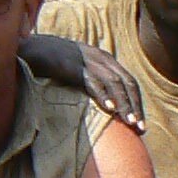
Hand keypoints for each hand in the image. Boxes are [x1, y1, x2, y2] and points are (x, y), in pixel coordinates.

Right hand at [19, 34, 144, 132]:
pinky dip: (103, 96)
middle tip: (140, 128)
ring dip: (124, 104)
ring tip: (129, 123)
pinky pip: (93, 82)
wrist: (37, 49)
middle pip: (128, 83)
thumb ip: (96, 83)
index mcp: (107, 60)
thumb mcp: (83, 71)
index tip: (140, 124)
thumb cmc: (59, 64)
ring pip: (115, 84)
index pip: (130, 82)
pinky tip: (109, 109)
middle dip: (136, 107)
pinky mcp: (76, 67)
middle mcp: (103, 59)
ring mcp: (90, 62)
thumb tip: (107, 105)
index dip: (137, 103)